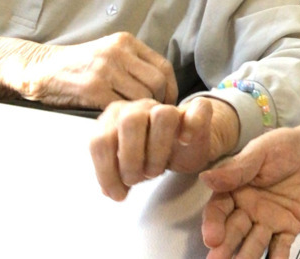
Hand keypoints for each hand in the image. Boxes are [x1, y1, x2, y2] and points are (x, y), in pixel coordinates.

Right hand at [19, 31, 176, 108]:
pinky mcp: (92, 87)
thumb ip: (133, 64)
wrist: (39, 69)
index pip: (163, 66)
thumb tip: (163, 89)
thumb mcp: (109, 54)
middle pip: (157, 82)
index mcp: (126, 42)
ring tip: (137, 123)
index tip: (169, 105)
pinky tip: (119, 124)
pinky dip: (122, 118)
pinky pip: (119, 106)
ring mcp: (105, 68)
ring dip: (142, 113)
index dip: (171, 89)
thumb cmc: (78, 66)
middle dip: (160, 103)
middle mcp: (118, 51)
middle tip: (153, 119)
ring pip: (141, 95)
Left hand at [90, 96, 239, 200]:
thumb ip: (114, 173)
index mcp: (117, 117)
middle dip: (130, 158)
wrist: (187, 144)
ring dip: (158, 149)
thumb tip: (110, 190)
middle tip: (136, 180)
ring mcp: (170, 107)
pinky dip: (191, 126)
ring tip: (155, 171)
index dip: (106, 171)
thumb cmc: (152, 155)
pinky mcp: (198, 110)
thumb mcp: (127, 166)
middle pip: (130, 120)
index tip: (118, 193)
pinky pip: (198, 108)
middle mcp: (141, 107)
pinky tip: (184, 141)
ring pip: (163, 115)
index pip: (101, 139)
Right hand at [200, 123, 299, 258]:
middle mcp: (247, 209)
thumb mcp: (261, 151)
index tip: (212, 238)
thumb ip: (237, 169)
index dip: (213, 224)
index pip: (218, 210)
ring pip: (254, 243)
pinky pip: (281, 247)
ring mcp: (268, 221)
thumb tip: (205, 178)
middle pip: (233, 231)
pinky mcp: (289, 228)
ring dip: (247, 257)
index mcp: (235, 189)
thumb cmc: (284, 146)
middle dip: (225, 247)